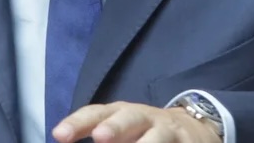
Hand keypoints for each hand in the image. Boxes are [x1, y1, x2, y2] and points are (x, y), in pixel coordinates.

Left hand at [53, 102, 220, 142]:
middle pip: (129, 118)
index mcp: (120, 113)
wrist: (193, 130)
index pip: (96, 113)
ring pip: (156, 137)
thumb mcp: (120, 129)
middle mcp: (143, 118)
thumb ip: (99, 134)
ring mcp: (167, 131)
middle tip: (100, 137)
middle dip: (114, 127)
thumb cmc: (143, 133)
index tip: (59, 135)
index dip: (78, 123)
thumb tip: (63, 139)